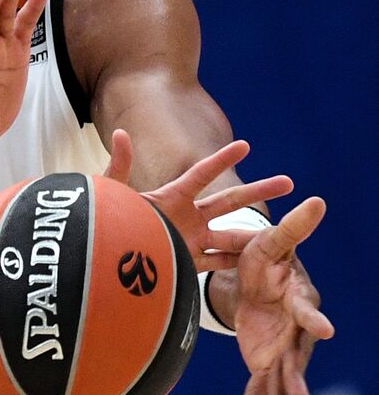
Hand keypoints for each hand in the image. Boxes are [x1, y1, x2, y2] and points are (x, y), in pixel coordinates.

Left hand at [103, 132, 292, 270]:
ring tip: (289, 230)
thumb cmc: (106, 221)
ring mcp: (190, 239)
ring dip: (257, 232)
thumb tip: (120, 132)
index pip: (202, 174)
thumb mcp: (112, 193)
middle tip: (289, 183)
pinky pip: (218, 262)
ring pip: (231, 234)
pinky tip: (262, 261)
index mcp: (171, 196)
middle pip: (230, 201)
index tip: (245, 146)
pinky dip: (238, 262)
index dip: (222, 160)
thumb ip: (119, 166)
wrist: (103, 255)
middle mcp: (186, 216)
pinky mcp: (187, 262)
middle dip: (259, 191)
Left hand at [231, 198, 333, 394]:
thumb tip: (317, 199)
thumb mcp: (272, 243)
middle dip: (298, 375)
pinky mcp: (265, 359)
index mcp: (299, 299)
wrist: (256, 280)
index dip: (315, 320)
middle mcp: (295, 329)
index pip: (308, 310)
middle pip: (298, 354)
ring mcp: (282, 347)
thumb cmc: (267, 258)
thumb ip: (292, 228)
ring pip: (281, 376)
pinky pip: (260, 385)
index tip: (326, 329)